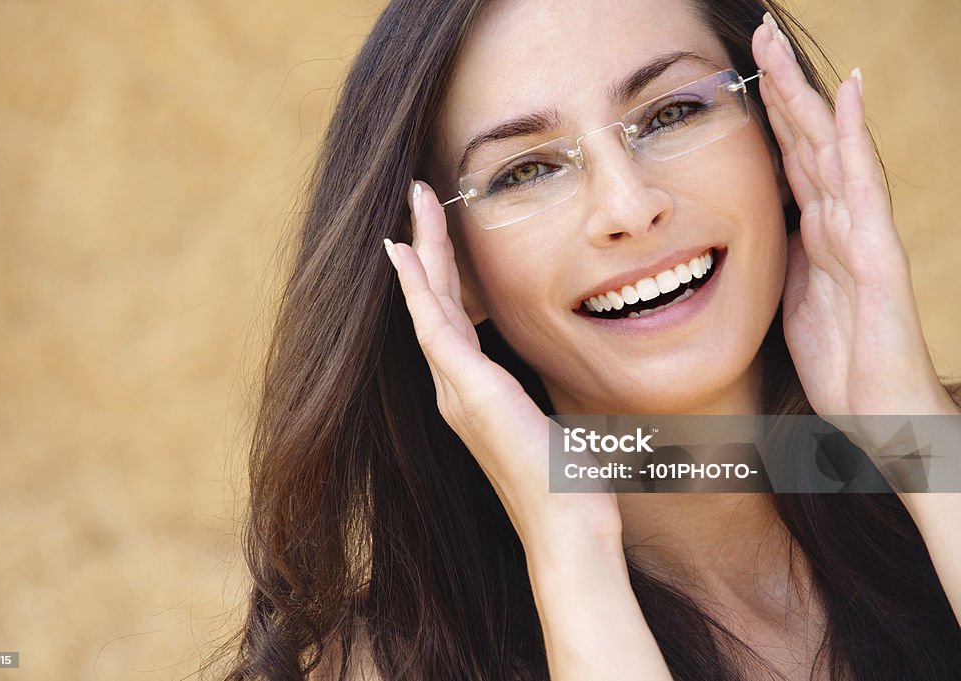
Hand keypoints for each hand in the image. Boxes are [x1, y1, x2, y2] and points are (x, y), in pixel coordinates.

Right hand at [384, 181, 624, 560]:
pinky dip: (419, 288)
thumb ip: (546, 393)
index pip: (452, 319)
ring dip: (421, 252)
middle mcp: (455, 389)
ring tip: (414, 206)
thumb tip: (572, 373)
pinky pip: (435, 327)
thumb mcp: (558, 422)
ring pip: (430, 305)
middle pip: (434, 303)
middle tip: (419, 199)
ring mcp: (457, 390)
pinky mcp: (469, 391)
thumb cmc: (567, 484)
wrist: (565, 527)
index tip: (432, 235)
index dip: (439, 275)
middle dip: (426, 248)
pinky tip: (408, 254)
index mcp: (475, 393)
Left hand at [752, 14, 957, 419]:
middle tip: (757, 37)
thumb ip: (789, 258)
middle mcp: (839, 220)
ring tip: (779, 49)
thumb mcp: (796, 300)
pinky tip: (844, 92)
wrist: (880, 413)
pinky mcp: (877, 252)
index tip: (739, 73)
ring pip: (828, 147)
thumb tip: (773, 225)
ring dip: (804, 95)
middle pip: (805, 140)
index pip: (788, 159)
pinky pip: (861, 184)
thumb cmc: (843, 361)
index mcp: (815, 232)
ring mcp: (861, 231)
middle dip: (780, 88)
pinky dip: (851, 136)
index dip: (767, 116)